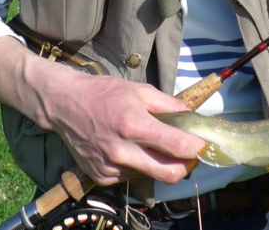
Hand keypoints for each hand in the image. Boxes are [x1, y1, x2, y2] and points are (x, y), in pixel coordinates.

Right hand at [44, 71, 206, 185]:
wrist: (66, 104)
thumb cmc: (105, 93)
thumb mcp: (140, 90)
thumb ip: (169, 105)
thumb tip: (192, 118)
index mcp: (133, 124)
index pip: (176, 146)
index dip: (196, 147)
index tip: (202, 144)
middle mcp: (122, 151)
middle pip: (169, 174)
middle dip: (185, 166)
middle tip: (187, 154)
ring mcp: (110, 167)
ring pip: (149, 175)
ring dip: (157, 163)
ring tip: (148, 143)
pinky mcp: (101, 178)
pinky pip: (130, 176)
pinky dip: (137, 165)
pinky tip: (128, 148)